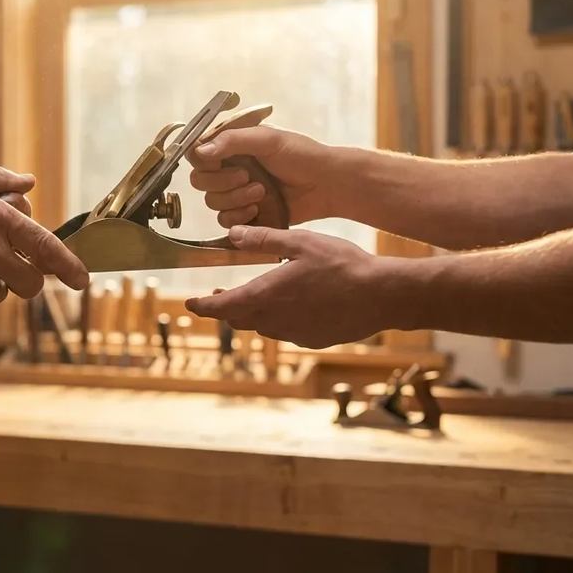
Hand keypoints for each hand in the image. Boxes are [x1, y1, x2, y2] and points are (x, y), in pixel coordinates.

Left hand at [184, 226, 404, 348]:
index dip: (203, 307)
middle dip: (226, 308)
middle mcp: (276, 321)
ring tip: (254, 297)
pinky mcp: (313, 339)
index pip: (223, 308)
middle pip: (240, 319)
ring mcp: (295, 334)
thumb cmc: (343, 265)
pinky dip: (279, 319)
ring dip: (252, 314)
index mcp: (267, 296)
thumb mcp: (300, 242)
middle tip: (218, 296)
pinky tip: (290, 306)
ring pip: (263, 326)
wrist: (382, 296)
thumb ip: (264, 239)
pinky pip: (286, 331)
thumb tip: (232, 233)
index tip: (190, 304)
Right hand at [188, 125, 330, 227]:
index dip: (203, 161)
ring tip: (261, 192)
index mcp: (231, 147)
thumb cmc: (301, 155)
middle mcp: (228, 169)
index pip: (197, 154)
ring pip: (212, 202)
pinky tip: (258, 209)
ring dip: (235, 199)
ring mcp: (236, 193)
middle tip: (246, 176)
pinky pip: (225, 221)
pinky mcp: (245, 215)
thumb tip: (201, 151)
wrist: (326, 184)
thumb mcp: (267, 139)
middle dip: (222, 182)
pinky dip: (239, 216)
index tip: (218, 162)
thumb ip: (233, 141)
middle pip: (199, 181)